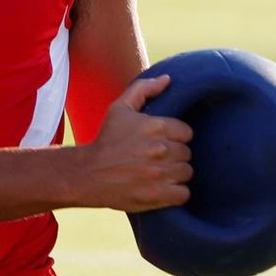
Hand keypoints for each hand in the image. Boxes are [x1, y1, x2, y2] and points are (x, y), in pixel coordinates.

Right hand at [80, 75, 193, 211]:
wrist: (88, 174)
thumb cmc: (106, 140)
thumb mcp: (120, 108)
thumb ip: (143, 89)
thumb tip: (167, 79)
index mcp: (155, 126)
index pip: (187, 132)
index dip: (176, 137)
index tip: (165, 142)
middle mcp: (160, 149)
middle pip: (187, 153)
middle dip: (176, 156)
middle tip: (161, 159)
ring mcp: (160, 174)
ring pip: (187, 172)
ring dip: (177, 174)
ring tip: (162, 173)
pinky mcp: (158, 195)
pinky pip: (184, 194)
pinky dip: (177, 193)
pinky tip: (164, 188)